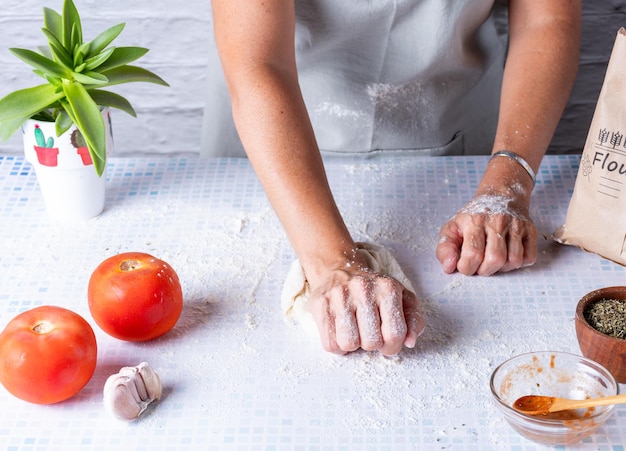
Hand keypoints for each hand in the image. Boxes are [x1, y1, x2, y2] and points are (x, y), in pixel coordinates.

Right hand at [306, 267, 423, 355]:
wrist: (339, 270)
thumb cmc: (373, 291)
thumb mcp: (401, 298)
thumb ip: (413, 320)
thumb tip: (410, 342)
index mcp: (388, 288)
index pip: (395, 334)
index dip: (392, 347)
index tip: (386, 342)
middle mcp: (363, 289)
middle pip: (371, 343)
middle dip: (371, 344)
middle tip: (368, 332)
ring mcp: (339, 295)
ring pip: (348, 344)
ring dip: (352, 345)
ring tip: (354, 330)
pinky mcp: (320, 303)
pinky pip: (329, 344)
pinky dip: (336, 345)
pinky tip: (340, 330)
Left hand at [436, 193, 537, 275]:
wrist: (500, 194)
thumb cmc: (474, 216)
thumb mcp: (452, 227)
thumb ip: (445, 248)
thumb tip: (449, 267)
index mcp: (474, 221)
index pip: (472, 254)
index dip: (467, 268)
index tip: (464, 265)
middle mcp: (497, 221)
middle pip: (495, 259)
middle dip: (485, 271)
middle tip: (480, 266)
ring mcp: (516, 225)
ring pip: (514, 261)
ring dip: (502, 268)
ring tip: (493, 260)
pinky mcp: (531, 230)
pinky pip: (530, 257)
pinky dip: (519, 263)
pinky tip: (508, 255)